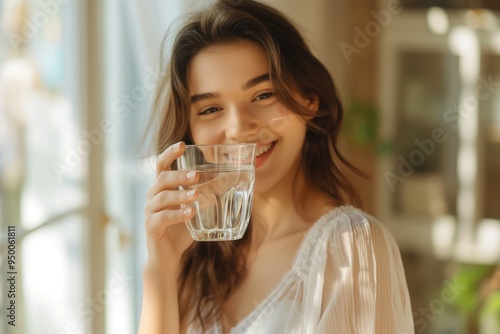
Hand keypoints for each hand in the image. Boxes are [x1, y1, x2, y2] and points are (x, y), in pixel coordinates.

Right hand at [144, 142, 198, 272]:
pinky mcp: (151, 227)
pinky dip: (177, 214)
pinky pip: (162, 217)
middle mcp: (153, 196)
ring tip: (196, 195)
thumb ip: (207, 193)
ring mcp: (150, 212)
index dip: (169, 153)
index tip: (182, 144)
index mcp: (162, 188)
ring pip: (162, 197)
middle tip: (195, 175)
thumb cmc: (181, 228)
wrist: (167, 256)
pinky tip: (190, 213)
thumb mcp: (196, 208)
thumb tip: (229, 178)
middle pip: (162, 179)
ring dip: (180, 194)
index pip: (162, 165)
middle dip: (179, 175)